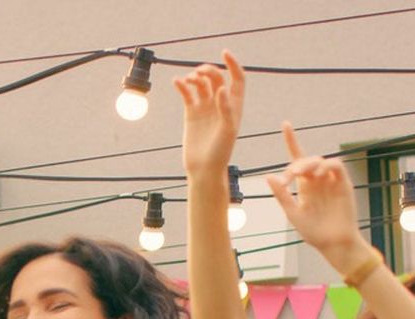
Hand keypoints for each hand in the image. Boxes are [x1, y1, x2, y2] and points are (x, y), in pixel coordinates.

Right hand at [174, 50, 245, 175]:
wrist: (204, 169)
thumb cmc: (220, 153)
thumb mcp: (227, 131)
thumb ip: (225, 109)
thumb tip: (222, 88)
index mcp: (234, 106)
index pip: (237, 79)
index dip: (233, 64)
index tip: (224, 52)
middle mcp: (220, 104)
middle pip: (216, 78)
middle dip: (208, 70)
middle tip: (199, 74)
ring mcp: (205, 107)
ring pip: (201, 83)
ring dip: (195, 77)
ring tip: (190, 80)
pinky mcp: (191, 113)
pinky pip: (187, 94)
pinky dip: (182, 86)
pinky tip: (177, 82)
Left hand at [265, 124, 371, 275]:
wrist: (334, 244)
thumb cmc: (314, 232)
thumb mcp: (293, 214)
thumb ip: (282, 195)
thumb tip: (268, 176)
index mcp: (304, 185)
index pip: (297, 158)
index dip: (292, 140)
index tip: (286, 124)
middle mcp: (317, 180)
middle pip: (307, 160)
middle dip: (297, 164)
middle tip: (291, 175)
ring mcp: (331, 181)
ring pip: (320, 160)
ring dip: (309, 163)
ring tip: (300, 174)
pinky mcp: (343, 184)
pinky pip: (335, 166)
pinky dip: (326, 165)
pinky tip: (318, 174)